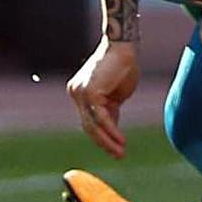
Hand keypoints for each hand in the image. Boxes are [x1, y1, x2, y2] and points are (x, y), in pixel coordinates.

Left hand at [68, 37, 139, 158]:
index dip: (103, 136)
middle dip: (104, 142)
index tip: (116, 148)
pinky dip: (111, 130)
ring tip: (120, 152)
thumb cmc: (124, 66)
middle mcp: (76, 93)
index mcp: (80, 93)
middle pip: (88, 125)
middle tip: (118, 155)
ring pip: (92, 125)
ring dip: (108, 141)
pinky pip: (100, 117)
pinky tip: (121, 140)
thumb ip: (111, 110)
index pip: (90, 121)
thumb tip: (111, 128)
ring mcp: (80, 93)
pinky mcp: (89, 92)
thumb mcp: (117, 95)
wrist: (125, 46)